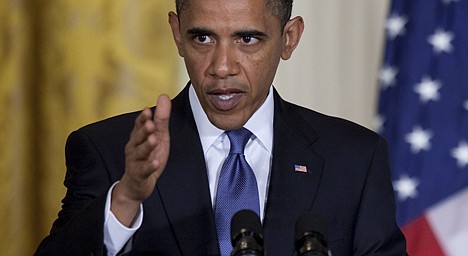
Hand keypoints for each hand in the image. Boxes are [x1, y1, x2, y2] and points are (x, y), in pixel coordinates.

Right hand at [111, 94, 170, 225]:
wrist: (136, 184)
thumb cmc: (147, 157)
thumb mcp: (158, 136)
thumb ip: (161, 118)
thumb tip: (164, 96)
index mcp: (138, 137)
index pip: (139, 125)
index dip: (142, 118)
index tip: (147, 110)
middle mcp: (134, 147)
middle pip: (138, 137)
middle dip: (143, 130)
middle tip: (150, 124)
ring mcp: (135, 161)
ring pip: (139, 152)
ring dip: (146, 146)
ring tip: (153, 140)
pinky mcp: (139, 174)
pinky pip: (144, 170)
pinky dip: (149, 166)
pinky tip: (155, 162)